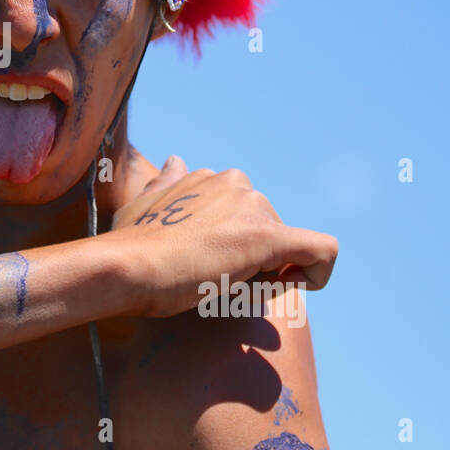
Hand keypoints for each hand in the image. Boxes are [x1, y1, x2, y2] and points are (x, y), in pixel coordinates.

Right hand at [111, 158, 338, 318]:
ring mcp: (252, 207)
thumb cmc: (128, 244)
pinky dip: (318, 274)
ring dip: (268, 273)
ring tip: (229, 289)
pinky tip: (295, 286)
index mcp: (208, 178)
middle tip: (217, 284)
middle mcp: (234, 183)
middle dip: (252, 260)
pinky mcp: (269, 237)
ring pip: (285, 246)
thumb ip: (164, 185)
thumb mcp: (143, 205)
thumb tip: (175, 161)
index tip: (212, 265)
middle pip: (265, 230)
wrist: (127, 266)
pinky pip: (322, 251)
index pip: (241, 213)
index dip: (235, 245)